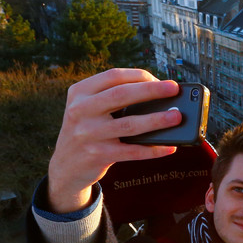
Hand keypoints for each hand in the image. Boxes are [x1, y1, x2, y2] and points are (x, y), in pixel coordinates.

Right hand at [47, 69, 180, 212]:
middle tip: (174, 89)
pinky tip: (169, 147)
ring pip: (129, 124)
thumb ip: (113, 99)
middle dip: (152, 90)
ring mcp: (87, 134)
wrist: (66, 166)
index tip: (160, 80)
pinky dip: (152, 149)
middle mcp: (80, 110)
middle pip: (122, 95)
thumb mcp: (89, 109)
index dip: (140, 76)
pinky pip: (131, 152)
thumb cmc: (87, 131)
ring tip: (177, 117)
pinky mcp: (97, 155)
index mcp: (79, 92)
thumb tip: (159, 97)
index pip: (113, 76)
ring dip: (157, 120)